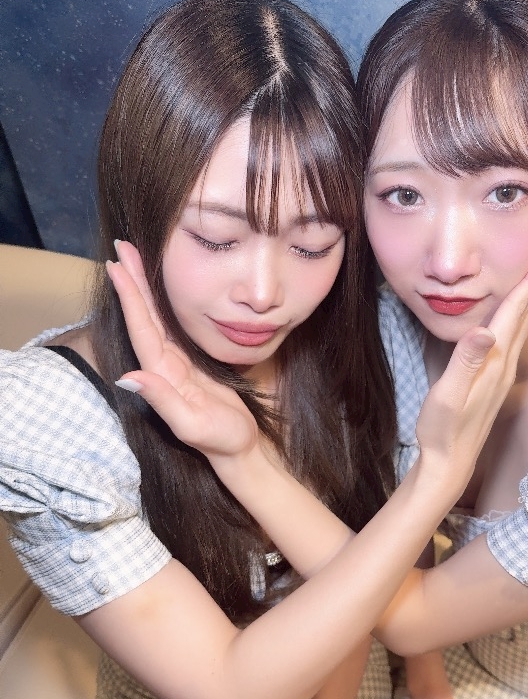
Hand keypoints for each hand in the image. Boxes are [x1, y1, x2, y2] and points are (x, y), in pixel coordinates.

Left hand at [107, 240, 260, 460]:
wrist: (239, 451)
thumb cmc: (220, 440)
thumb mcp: (191, 425)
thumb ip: (161, 401)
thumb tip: (127, 376)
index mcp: (162, 374)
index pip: (141, 328)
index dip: (129, 296)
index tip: (117, 266)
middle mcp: (163, 365)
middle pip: (144, 316)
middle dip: (133, 281)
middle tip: (121, 247)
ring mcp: (175, 363)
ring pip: (156, 318)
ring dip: (143, 288)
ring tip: (134, 259)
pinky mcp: (189, 363)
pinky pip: (172, 326)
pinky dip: (163, 304)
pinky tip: (160, 290)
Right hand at [415, 247, 527, 478]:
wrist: (449, 461)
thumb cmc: (443, 429)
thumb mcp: (449, 394)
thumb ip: (466, 361)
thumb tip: (483, 330)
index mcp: (495, 359)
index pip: (518, 309)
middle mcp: (505, 361)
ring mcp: (502, 370)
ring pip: (526, 322)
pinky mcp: (496, 376)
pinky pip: (516, 334)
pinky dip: (524, 313)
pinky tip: (522, 311)